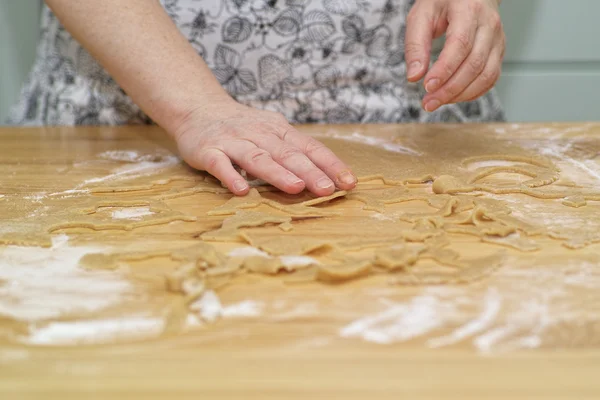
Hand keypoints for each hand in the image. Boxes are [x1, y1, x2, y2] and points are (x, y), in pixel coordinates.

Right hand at [172, 100, 356, 195]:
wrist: (197, 109)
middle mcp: (258, 134)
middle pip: (287, 154)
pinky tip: (242, 191)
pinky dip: (230, 176)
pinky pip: (220, 164)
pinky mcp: (207, 151)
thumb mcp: (271, 133)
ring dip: (277, 173)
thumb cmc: (242, 128)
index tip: (349, 182)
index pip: (309, 147)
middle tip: (326, 189)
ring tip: (295, 187)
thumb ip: (293, 152)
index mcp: (278, 130)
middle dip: (308, 171)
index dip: (330, 164)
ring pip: (257, 157)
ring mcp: (232, 141)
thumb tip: (328, 177)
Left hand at [405, 0, 504, 110]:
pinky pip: (491, 78)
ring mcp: (497, 39)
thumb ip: (415, 45)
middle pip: (474, 64)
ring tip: (437, 101)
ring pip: (486, 75)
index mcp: (469, 10)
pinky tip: (454, 97)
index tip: (427, 86)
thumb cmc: (442, 2)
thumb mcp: (421, 16)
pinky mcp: (498, 52)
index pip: (460, 44)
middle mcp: (489, 24)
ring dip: (461, 95)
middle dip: (449, 89)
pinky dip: (473, 93)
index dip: (444, 69)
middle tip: (428, 102)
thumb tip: (414, 77)